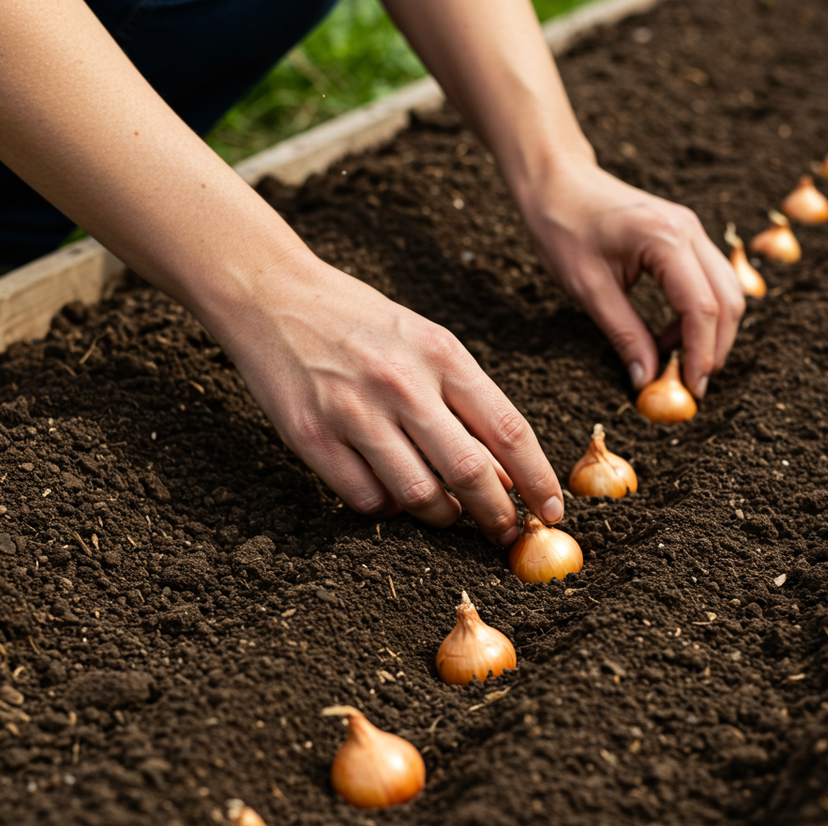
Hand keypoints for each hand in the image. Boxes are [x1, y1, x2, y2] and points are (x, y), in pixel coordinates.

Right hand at [216, 254, 563, 544]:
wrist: (274, 295)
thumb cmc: (362, 324)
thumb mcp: (426, 344)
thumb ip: (467, 404)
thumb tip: (506, 474)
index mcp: (441, 354)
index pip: (508, 429)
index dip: (537, 479)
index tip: (553, 512)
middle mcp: (401, 383)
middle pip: (469, 471)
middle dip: (497, 514)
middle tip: (505, 532)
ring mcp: (354, 411)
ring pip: (418, 494)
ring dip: (440, 515)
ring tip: (445, 510)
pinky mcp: (311, 435)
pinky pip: (366, 499)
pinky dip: (386, 507)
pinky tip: (389, 491)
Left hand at [518, 159, 744, 397]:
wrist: (557, 182)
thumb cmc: (564, 229)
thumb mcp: (588, 290)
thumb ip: (624, 335)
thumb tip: (646, 381)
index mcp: (665, 239)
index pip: (701, 308)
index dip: (701, 354)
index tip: (691, 389)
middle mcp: (689, 230)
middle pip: (728, 300)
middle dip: (715, 348)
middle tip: (691, 385)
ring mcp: (692, 229)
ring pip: (726, 291)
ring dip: (711, 332)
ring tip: (677, 363)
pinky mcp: (687, 235)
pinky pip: (711, 280)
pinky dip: (701, 313)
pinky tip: (671, 335)